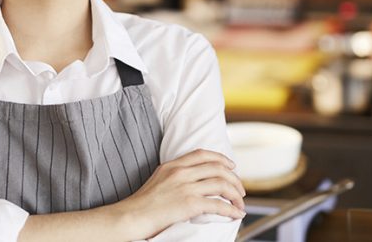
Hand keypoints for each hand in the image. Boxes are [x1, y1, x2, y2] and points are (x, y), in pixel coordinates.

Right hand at [116, 149, 245, 239]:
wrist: (131, 216)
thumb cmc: (142, 204)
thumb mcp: (158, 180)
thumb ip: (174, 176)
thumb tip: (192, 182)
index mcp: (172, 165)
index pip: (202, 154)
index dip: (220, 158)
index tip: (231, 166)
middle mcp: (180, 172)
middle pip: (217, 167)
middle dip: (234, 178)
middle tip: (240, 190)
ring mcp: (185, 187)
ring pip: (221, 184)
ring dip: (236, 195)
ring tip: (240, 204)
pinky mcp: (189, 204)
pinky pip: (218, 204)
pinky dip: (232, 209)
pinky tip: (236, 214)